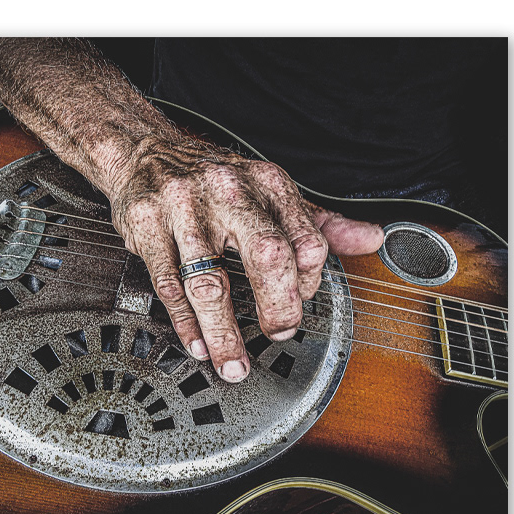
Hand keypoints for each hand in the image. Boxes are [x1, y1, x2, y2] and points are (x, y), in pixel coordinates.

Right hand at [109, 133, 383, 382]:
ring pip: (209, 282)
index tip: (299, 304)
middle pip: (266, 256)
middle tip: (278, 334)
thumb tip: (370, 238)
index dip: (309, 282)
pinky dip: (186, 323)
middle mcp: (228, 192)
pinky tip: (198, 343)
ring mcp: (184, 209)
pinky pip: (170, 285)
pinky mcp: (147, 226)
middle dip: (277, 307)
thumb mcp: (270, 191)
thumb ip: (321, 222)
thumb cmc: (213, 179)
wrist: (142, 150)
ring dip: (223, 332)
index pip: (307, 241)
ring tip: (233, 363)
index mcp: (266, 183)